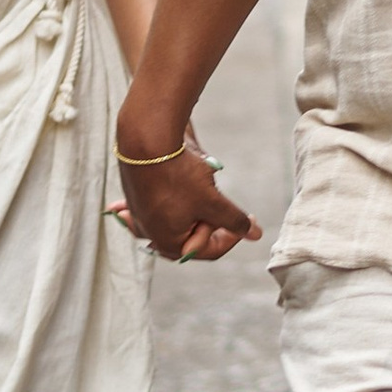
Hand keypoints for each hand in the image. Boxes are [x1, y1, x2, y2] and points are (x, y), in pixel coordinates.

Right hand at [113, 136, 261, 265]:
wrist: (146, 142)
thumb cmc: (177, 175)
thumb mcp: (213, 202)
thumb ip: (233, 221)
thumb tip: (254, 234)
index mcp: (170, 243)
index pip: (209, 250)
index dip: (233, 235)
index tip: (249, 220)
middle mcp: (152, 234)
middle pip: (192, 235)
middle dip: (210, 219)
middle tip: (218, 200)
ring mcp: (142, 216)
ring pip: (179, 218)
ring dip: (194, 206)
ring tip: (198, 186)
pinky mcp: (137, 197)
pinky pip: (161, 204)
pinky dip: (172, 198)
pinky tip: (173, 185)